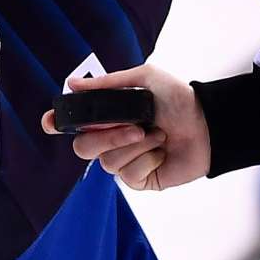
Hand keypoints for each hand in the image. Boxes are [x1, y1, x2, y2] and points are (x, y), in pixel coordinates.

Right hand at [41, 64, 210, 190]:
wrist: (209, 125)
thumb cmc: (178, 99)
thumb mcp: (144, 80)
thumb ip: (108, 84)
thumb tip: (72, 83)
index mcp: (107, 116)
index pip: (71, 124)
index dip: (55, 124)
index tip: (50, 122)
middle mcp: (110, 139)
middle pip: (82, 147)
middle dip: (108, 136)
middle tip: (135, 127)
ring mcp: (123, 161)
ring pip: (107, 162)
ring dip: (136, 146)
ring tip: (159, 135)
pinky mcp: (138, 179)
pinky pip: (128, 176)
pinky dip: (148, 161)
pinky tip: (162, 152)